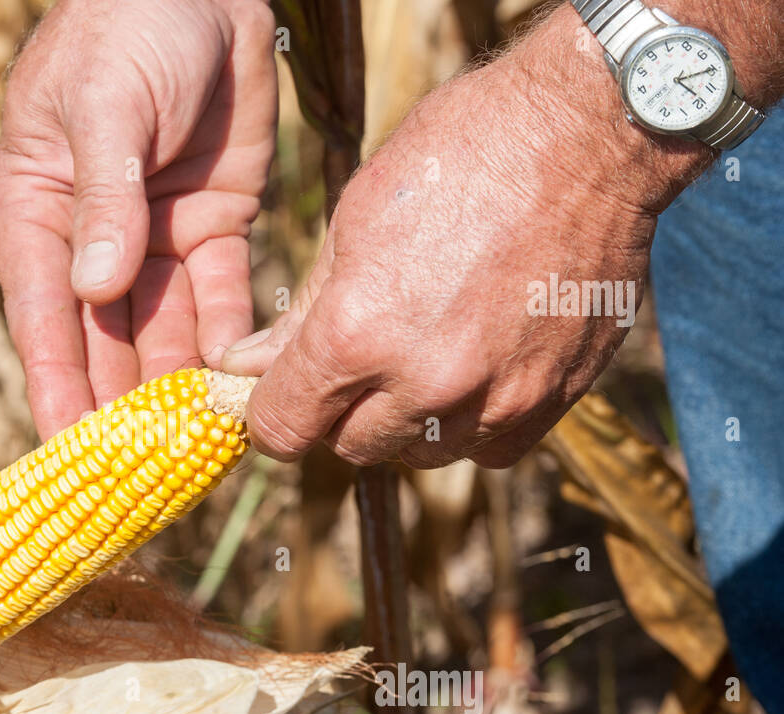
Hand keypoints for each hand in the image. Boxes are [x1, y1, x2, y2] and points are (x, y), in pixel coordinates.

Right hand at [0, 0, 276, 437]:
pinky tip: (239, 388)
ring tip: (194, 453)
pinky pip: (221, 300)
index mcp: (38, 213)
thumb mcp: (105, 105)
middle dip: (121, 408)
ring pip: (163, 333)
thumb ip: (101, 197)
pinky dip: (227, 343)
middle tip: (141, 480)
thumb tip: (94, 288)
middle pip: (104, 342)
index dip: (57, 387)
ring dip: (177, 390)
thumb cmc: (127, 26)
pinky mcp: (214, 230)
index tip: (68, 455)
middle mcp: (91, 241)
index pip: (44, 318)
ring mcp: (154, 241)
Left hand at [222, 7, 711, 468]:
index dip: (269, 416)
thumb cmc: (461, 154)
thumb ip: (304, 313)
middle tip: (354, 363)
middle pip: (351, 447)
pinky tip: (473, 371)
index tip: (277, 396)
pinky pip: (491, 450)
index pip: (284, 428)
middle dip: (338, 414)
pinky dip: (471, 425)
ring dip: (406, 422)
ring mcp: (496, 397)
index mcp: (357, 334)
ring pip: (420, 455)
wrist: (591, 132)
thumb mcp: (356, 218)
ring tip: (419, 356)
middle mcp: (425, 382)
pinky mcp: (554, 398)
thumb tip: (247, 366)